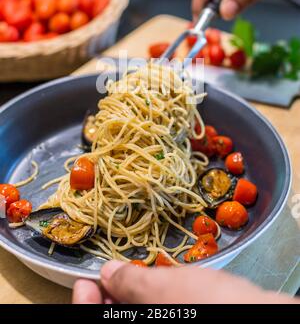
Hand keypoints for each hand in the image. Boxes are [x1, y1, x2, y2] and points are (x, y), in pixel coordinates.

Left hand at [72, 261, 296, 303]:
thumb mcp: (166, 290)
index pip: (95, 322)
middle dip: (107, 299)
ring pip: (141, 314)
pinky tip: (154, 289)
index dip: (85, 304)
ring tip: (127, 278)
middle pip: (117, 319)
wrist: (266, 318)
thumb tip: (108, 273)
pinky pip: (163, 314)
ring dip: (129, 300)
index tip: (83, 282)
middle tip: (104, 277)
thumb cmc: (217, 308)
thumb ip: (130, 282)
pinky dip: (152, 305)